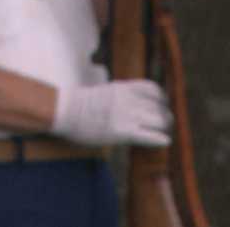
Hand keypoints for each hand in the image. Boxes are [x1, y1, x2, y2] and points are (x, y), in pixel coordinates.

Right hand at [50, 80, 171, 146]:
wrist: (64, 111)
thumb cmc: (80, 104)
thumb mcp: (106, 91)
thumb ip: (123, 95)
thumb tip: (137, 103)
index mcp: (124, 87)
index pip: (155, 90)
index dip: (162, 100)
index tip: (161, 107)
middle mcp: (128, 99)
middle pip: (160, 108)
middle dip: (165, 118)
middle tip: (164, 126)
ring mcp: (126, 115)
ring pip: (159, 122)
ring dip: (164, 129)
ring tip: (161, 134)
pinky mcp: (122, 132)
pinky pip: (151, 137)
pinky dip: (160, 140)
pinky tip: (162, 142)